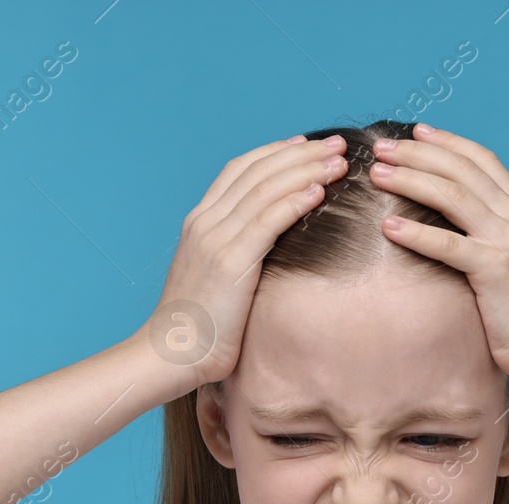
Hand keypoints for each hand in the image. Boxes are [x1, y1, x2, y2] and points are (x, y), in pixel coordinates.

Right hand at [145, 133, 349, 386]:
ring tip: (339, 162)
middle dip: (301, 154)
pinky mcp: (230, 261)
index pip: (240, 170)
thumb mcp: (215, 279)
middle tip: (337, 144)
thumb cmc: (197, 327)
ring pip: (266, 189)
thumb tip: (267, 246)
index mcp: (199, 222)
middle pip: (258, 171)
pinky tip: (320, 191)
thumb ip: (235, 253)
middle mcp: (205, 222)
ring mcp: (215, 239)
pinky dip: (295, 201)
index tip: (306, 144)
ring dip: (306, 170)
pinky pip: (268, 221)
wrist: (170, 354)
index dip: (275, 153)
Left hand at [368, 123, 508, 380]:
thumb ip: (499, 234)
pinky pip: (448, 244)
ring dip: (410, 179)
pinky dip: (416, 232)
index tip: (417, 132)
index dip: (448, 142)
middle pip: (461, 170)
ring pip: (452, 195)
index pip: (483, 160)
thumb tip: (465, 226)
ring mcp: (508, 240)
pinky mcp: (495, 269)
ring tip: (376, 174)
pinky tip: (388, 226)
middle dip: (417, 153)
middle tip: (381, 147)